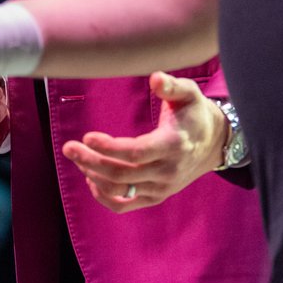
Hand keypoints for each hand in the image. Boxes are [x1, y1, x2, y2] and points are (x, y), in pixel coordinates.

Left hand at [61, 72, 228, 212]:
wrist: (214, 143)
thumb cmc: (194, 112)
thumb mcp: (189, 93)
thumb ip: (171, 86)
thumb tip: (154, 77)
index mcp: (174, 145)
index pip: (137, 153)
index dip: (110, 148)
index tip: (87, 136)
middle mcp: (168, 171)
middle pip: (122, 173)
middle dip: (91, 161)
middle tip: (68, 147)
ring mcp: (162, 187)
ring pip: (120, 189)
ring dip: (94, 175)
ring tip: (77, 156)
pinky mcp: (156, 197)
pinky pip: (125, 205)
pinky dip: (104, 196)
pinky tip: (90, 179)